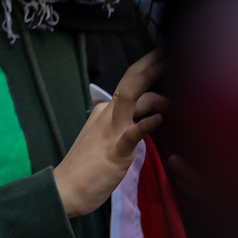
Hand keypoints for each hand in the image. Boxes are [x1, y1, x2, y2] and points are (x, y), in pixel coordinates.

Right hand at [53, 51, 168, 218]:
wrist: (65, 188)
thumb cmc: (85, 168)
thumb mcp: (104, 139)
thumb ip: (121, 125)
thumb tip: (142, 117)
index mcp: (105, 111)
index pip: (129, 84)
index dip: (147, 67)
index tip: (164, 55)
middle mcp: (107, 115)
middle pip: (131, 82)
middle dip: (151, 65)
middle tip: (169, 49)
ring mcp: (110, 130)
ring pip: (131, 99)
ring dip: (152, 84)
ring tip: (172, 74)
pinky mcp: (115, 150)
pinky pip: (132, 134)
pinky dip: (146, 124)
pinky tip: (159, 119)